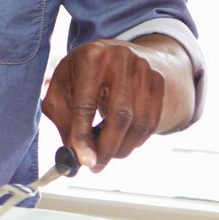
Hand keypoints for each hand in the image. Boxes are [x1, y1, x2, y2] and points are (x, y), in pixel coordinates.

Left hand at [43, 39, 169, 170]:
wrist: (112, 53)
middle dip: (107, 148)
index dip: (83, 136)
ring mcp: (143, 69)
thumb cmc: (79, 76)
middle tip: (96, 166)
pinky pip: (152, 120)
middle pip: (119, 115)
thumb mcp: (60, 90)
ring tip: (106, 155)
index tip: (84, 162)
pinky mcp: (157, 81)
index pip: (86, 104)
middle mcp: (120, 59)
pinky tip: (123, 143)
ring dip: (123, 147)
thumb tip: (73, 157)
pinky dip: (137, 139)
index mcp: (90, 58)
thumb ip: (63, 121)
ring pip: (139, 121)